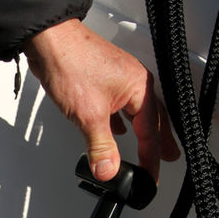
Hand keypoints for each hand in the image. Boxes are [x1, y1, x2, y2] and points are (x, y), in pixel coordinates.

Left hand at [23, 19, 179, 180]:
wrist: (48, 40)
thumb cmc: (71, 63)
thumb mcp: (89, 115)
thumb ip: (101, 146)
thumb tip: (108, 171)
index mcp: (140, 88)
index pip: (151, 133)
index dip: (151, 159)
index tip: (150, 177)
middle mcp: (134, 82)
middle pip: (153, 119)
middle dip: (159, 142)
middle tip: (169, 158)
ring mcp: (119, 79)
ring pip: (137, 112)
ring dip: (142, 132)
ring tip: (147, 148)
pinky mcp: (104, 79)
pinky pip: (121, 106)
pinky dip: (122, 122)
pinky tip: (116, 130)